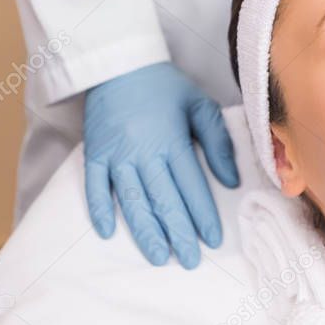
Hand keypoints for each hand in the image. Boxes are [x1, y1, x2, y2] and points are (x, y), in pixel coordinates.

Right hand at [84, 62, 239, 267]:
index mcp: (172, 141)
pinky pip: (95, 186)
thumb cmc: (165, 86)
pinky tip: (108, 232)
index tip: (212, 239)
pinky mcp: (94, 153)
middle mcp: (143, 152)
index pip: (191, 187)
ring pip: (132, 201)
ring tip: (158, 257)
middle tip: (190, 261)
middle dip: (178, 234)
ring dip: (145, 232)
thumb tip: (230, 180)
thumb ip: (217, 142)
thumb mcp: (200, 105)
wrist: (119, 64)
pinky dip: (100, 209)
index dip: (202, 216)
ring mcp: (116, 155)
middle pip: (163, 201)